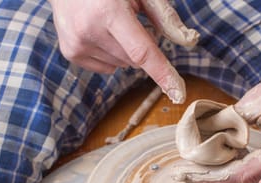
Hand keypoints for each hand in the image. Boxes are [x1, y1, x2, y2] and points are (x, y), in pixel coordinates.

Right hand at [48, 0, 198, 102]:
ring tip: (109, 22)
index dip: (163, 73)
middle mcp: (89, 30)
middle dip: (140, 45)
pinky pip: (106, 67)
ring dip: (124, 50)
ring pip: (122, 65)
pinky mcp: (70, 52)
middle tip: (127, 20)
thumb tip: (190, 42)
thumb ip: (165, 18)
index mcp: (109, 12)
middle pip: (135, 60)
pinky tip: (99, 32)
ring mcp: (77, 43)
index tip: (178, 93)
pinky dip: (110, 54)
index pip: (142, 52)